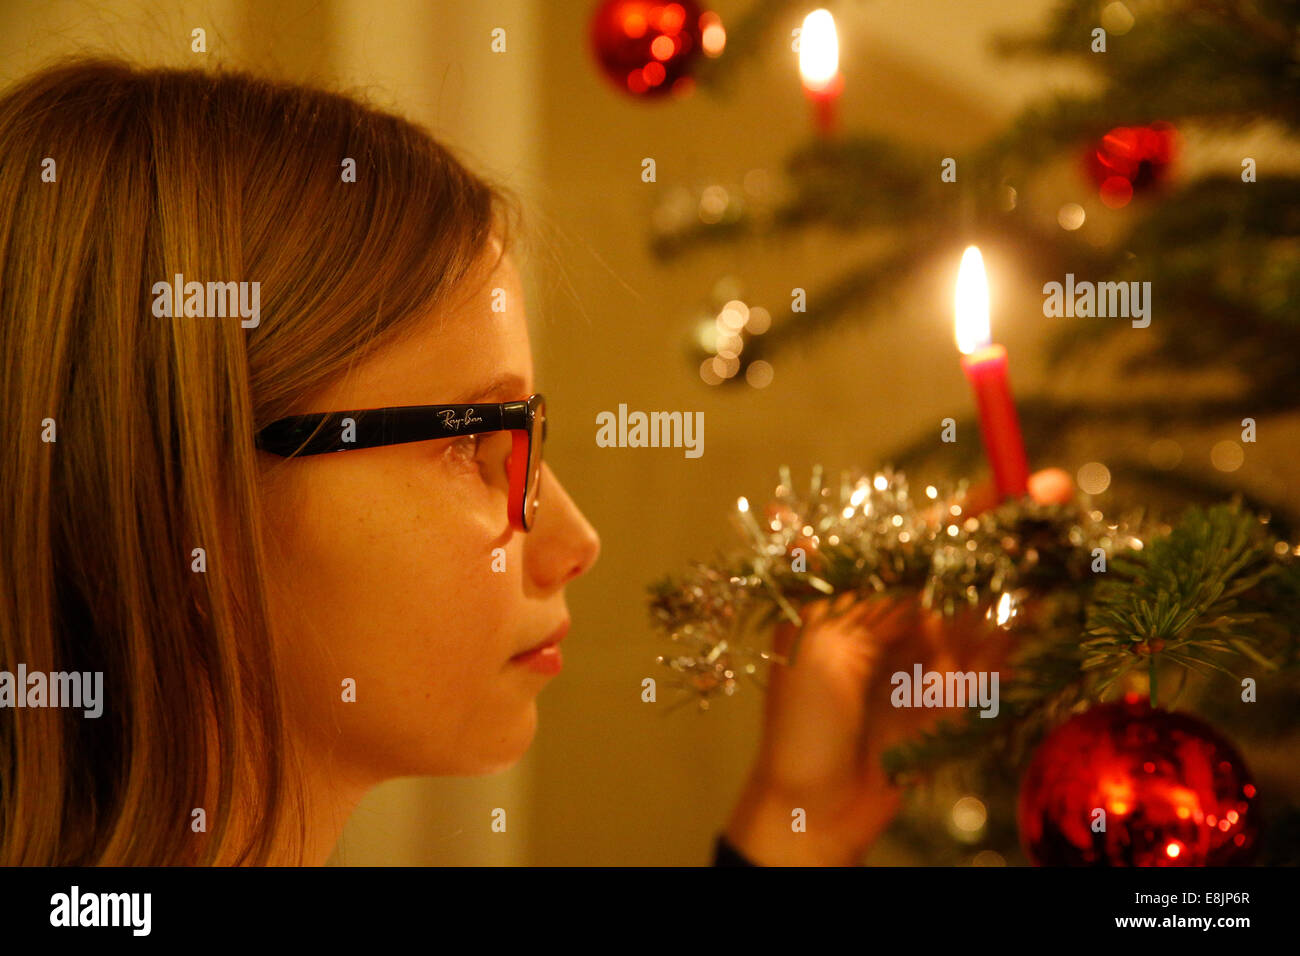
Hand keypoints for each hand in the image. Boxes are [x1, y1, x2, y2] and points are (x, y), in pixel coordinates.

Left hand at [723, 468, 1073, 864]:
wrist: (814, 808)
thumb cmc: (802, 721)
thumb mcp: (820, 645)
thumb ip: (857, 590)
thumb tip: (829, 522)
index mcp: (861, 589)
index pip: (921, 536)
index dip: (965, 507)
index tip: (1010, 480)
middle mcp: (903, 611)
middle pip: (968, 558)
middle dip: (1012, 526)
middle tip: (1058, 492)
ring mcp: (937, 650)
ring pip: (995, 596)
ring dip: (1033, 566)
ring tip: (1072, 535)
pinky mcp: (964, 692)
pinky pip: (1006, 650)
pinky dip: (1033, 624)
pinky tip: (1061, 595)